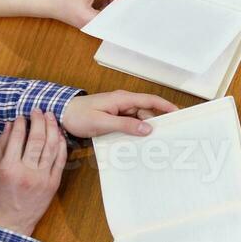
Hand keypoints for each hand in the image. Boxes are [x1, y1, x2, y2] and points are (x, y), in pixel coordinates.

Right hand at [0, 110, 66, 235]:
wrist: (9, 224)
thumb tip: (9, 127)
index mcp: (8, 168)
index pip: (17, 138)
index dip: (21, 124)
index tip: (22, 116)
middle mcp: (27, 172)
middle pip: (37, 139)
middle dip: (38, 120)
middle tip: (38, 110)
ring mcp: (43, 178)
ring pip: (51, 146)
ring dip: (52, 128)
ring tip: (51, 116)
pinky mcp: (54, 183)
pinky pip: (60, 159)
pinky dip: (61, 144)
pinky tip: (59, 134)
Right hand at [41, 0, 127, 28]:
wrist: (46, 2)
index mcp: (93, 21)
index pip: (116, 15)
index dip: (124, 4)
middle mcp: (93, 27)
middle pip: (112, 14)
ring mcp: (90, 25)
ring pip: (107, 13)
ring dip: (110, 0)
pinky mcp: (87, 22)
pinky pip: (101, 13)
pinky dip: (103, 3)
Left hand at [60, 90, 178, 137]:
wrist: (61, 114)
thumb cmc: (79, 116)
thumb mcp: (103, 122)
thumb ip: (126, 125)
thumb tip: (147, 128)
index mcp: (123, 99)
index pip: (151, 100)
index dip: (166, 106)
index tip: (179, 113)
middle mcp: (123, 102)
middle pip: (147, 111)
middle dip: (157, 121)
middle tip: (166, 135)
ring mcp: (118, 109)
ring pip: (138, 118)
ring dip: (144, 128)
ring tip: (150, 142)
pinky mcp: (114, 116)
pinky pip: (129, 122)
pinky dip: (134, 130)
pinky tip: (135, 141)